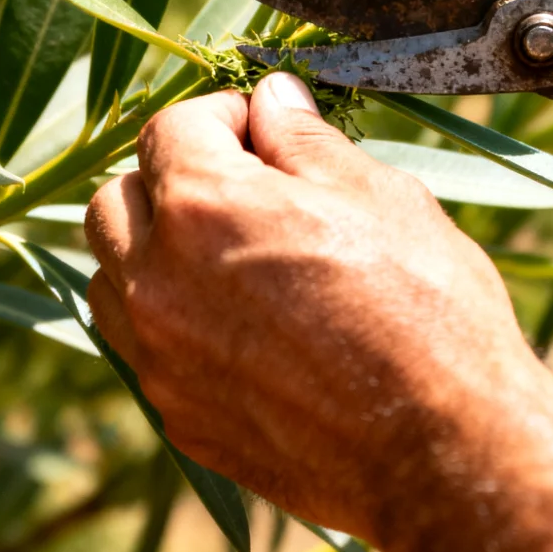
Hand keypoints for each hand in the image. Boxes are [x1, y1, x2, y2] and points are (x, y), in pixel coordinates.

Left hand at [85, 72, 552, 541]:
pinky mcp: (177, 417)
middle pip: (117, 200)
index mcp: (205, 206)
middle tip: (245, 192)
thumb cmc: (427, 312)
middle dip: (170, 181)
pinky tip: (244, 329)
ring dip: (152, 254)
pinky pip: (144, 350)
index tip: (267, 135)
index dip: (223, 117)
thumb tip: (271, 100)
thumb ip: (306, 142)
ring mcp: (159, 359)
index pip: (170, 128)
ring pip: (110, 279)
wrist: (441, 452)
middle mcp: (157, 281)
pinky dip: (171, 324)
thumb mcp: (381, 198)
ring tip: (231, 261)